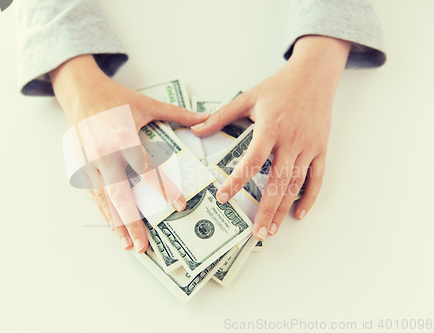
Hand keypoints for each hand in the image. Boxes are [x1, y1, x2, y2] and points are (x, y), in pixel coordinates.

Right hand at [50, 55, 208, 251]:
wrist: (79, 90)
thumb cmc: (113, 98)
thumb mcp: (146, 103)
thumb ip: (176, 114)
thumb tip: (204, 119)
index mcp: (122, 137)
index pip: (146, 169)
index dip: (164, 189)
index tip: (179, 206)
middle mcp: (105, 154)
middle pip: (120, 195)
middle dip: (132, 222)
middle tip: (143, 246)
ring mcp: (90, 163)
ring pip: (104, 200)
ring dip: (115, 224)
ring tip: (127, 246)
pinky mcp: (82, 166)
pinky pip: (93, 194)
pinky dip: (103, 212)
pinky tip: (112, 227)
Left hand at [192, 36, 350, 239]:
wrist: (315, 75)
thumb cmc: (280, 86)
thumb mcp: (248, 98)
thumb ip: (221, 116)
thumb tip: (196, 129)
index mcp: (270, 128)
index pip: (252, 160)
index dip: (237, 181)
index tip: (223, 198)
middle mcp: (291, 140)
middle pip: (277, 181)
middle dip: (267, 210)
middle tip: (257, 233)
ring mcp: (309, 147)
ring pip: (296, 184)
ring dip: (284, 209)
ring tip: (272, 229)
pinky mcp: (321, 149)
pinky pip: (317, 178)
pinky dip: (310, 197)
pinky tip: (299, 213)